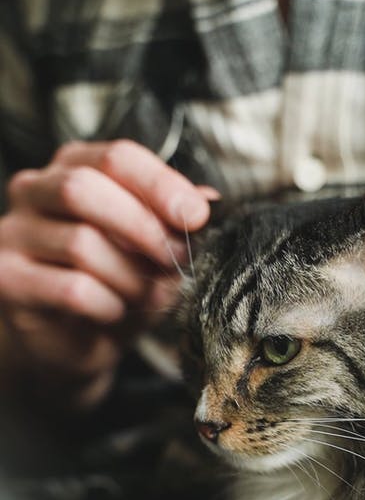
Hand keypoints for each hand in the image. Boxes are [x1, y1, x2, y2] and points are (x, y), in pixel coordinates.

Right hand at [0, 140, 216, 404]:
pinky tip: (116, 313)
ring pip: (81, 243)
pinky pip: (71, 289)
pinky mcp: (7, 280)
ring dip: (129, 275)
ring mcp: (13, 234)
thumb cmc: (114, 284)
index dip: (160, 184)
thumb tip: (208, 200)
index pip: (116, 156)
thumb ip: (173, 221)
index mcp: (73, 166)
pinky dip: (108, 304)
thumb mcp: (151, 248)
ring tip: (148, 295)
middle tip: (175, 259)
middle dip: (142, 226)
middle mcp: (34, 190)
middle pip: (84, 188)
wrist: (70, 342)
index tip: (197, 216)